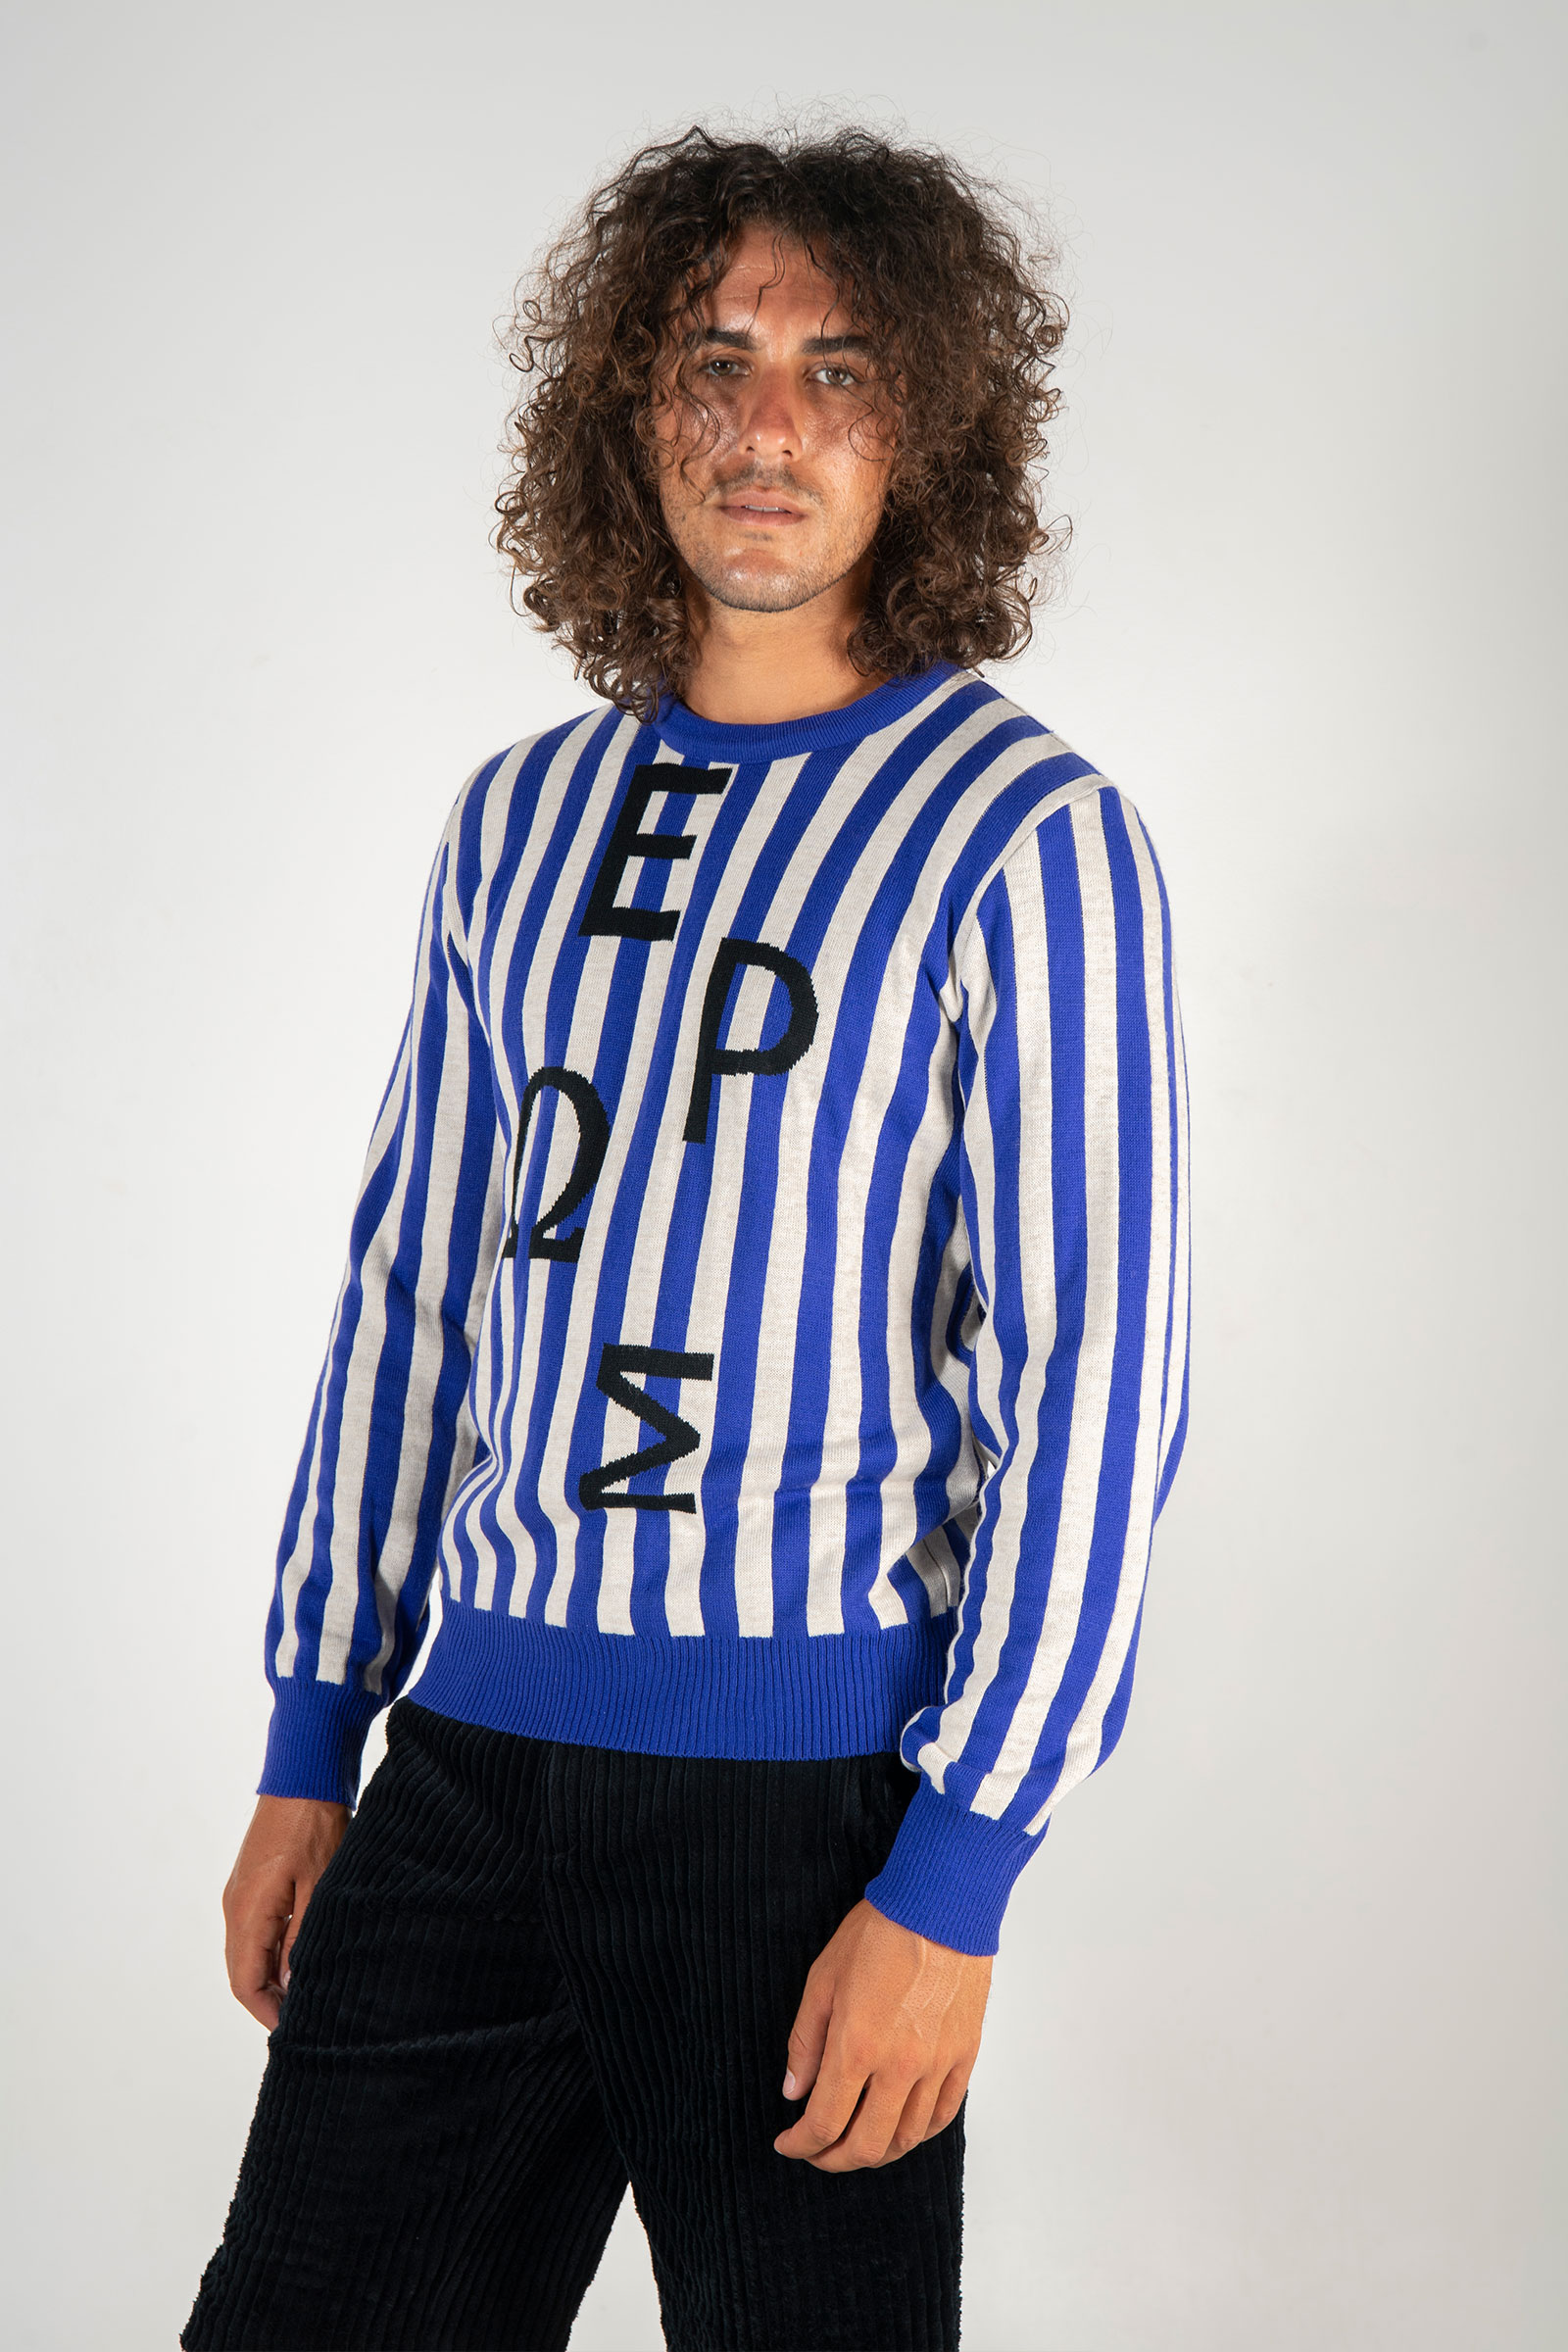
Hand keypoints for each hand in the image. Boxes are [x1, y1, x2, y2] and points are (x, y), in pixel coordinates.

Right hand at [221, 1795, 348, 2027]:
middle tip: (305, 2017)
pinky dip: (272, 1951)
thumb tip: (292, 1986)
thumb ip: (303, 1939)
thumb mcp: (319, 1887)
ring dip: (271, 1975)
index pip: (244, 1982)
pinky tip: (301, 1954)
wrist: (304, 1774)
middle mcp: (234, 1906)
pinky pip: (255, 1928)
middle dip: (268, 1999)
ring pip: (248, 1951)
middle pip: (242, 1970)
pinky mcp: (252, 1881)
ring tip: (307, 1992)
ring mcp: (240, 1893)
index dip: (265, 2012)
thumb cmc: (315, 1826)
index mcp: (247, 1912)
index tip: (292, 2031)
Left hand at [773, 1898, 991, 2171]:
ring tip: (856, 2144)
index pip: (825, 2123)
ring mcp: (937, 2064)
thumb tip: (794, 2090)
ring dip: (876, 2152)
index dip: (801, 2144)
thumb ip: (806, 2042)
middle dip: (834, 2159)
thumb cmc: (879, 1933)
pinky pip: (942, 2114)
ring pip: (907, 2138)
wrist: (941, 1905)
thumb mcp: (823, 1980)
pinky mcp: (964, 2055)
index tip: (789, 2143)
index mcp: (857, 2047)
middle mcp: (899, 2066)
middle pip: (866, 2145)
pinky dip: (918, 2133)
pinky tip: (900, 2128)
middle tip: (817, 2152)